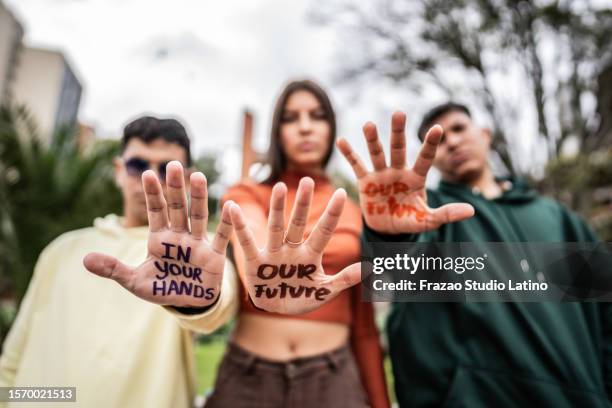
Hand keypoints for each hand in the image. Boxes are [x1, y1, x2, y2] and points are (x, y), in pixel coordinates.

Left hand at [83, 161, 232, 307]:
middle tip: (174, 164)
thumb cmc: (163, 289)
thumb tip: (84, 259)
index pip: (156, 211)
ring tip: (199, 176)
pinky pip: (221, 236)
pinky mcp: (214, 255)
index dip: (152, 194)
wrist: (188, 303)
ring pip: (198, 216)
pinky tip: (229, 206)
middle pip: (177, 207)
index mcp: (159, 239)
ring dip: (198, 197)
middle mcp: (179, 236)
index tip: (147, 173)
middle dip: (175, 187)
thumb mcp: (134, 281)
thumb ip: (113, 268)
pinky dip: (226, 223)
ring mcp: (197, 243)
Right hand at [229, 177, 360, 314]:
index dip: (332, 214)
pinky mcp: (255, 262)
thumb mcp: (324, 291)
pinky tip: (232, 208)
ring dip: (278, 209)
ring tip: (281, 187)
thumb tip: (368, 268)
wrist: (277, 311)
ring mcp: (273, 254)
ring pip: (276, 228)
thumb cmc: (302, 297)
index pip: (324, 231)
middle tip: (309, 180)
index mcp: (310, 256)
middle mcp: (292, 250)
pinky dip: (239, 227)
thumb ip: (343, 280)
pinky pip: (246, 242)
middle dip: (303, 204)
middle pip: (299, 224)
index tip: (342, 193)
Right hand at [337, 111, 473, 234]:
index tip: (437, 128)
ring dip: (372, 139)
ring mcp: (381, 174)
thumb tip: (471, 210)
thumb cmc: (410, 220)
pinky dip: (349, 154)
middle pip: (398, 148)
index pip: (425, 159)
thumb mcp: (428, 220)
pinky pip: (357, 165)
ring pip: (377, 153)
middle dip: (398, 132)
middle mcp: (399, 171)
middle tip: (399, 113)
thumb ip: (447, 214)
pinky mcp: (366, 181)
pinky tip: (342, 141)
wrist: (388, 229)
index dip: (430, 145)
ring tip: (369, 124)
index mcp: (416, 178)